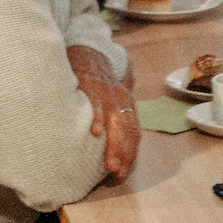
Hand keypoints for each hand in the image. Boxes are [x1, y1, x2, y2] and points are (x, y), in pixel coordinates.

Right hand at [67, 45, 139, 179]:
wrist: (88, 49)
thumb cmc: (97, 78)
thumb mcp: (111, 94)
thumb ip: (116, 112)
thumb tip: (113, 140)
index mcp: (126, 102)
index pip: (134, 131)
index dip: (131, 153)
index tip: (124, 171)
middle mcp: (120, 98)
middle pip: (126, 130)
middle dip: (124, 154)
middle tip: (118, 173)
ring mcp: (106, 93)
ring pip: (114, 122)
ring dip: (114, 145)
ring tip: (111, 165)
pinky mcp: (91, 86)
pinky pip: (95, 104)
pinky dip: (97, 119)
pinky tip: (96, 133)